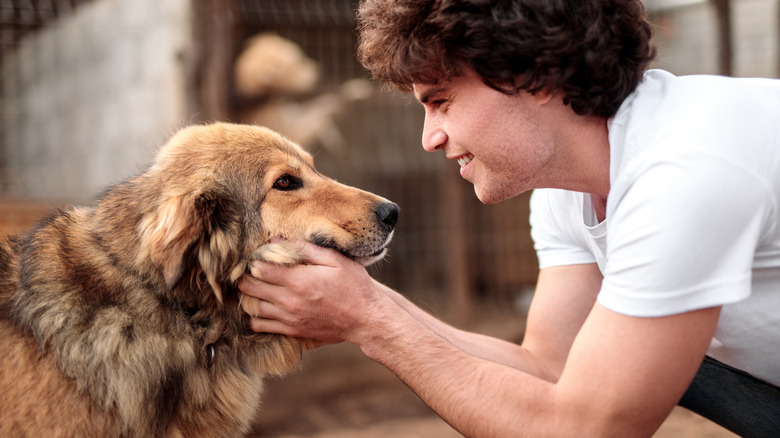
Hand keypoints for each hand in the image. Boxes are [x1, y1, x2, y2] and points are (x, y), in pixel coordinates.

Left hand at [238, 241, 382, 345]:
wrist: (366, 319)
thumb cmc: (354, 285)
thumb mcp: (335, 260)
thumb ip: (306, 249)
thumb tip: (278, 241)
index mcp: (300, 280)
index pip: (259, 268)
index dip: (253, 260)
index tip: (256, 256)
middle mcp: (290, 301)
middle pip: (250, 288)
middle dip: (245, 277)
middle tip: (249, 271)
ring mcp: (290, 319)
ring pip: (252, 308)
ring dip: (248, 296)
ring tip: (254, 288)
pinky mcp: (292, 331)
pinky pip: (261, 326)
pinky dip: (254, 317)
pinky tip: (261, 307)